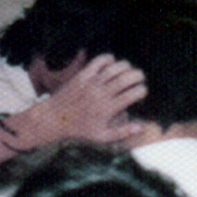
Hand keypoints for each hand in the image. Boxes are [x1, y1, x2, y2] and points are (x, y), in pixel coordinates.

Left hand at [22, 54, 147, 147]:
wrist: (54, 119)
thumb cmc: (80, 130)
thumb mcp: (102, 136)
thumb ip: (123, 133)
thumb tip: (142, 127)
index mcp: (108, 109)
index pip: (133, 94)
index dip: (142, 91)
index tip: (141, 92)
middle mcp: (101, 94)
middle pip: (126, 78)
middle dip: (138, 76)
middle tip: (140, 78)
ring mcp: (91, 83)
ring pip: (115, 68)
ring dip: (126, 66)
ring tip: (129, 70)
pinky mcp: (83, 75)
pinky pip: (99, 61)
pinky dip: (109, 59)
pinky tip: (113, 64)